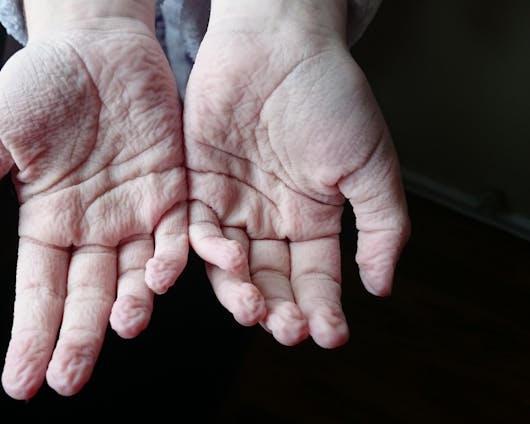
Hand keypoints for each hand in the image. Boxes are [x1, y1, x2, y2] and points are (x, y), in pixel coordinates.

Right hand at [0, 2, 186, 398]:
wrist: (94, 41)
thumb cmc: (39, 83)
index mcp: (46, 223)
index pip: (36, 293)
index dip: (29, 336)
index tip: (20, 380)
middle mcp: (91, 228)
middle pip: (85, 296)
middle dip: (78, 340)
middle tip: (69, 379)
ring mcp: (133, 212)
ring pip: (135, 275)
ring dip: (131, 304)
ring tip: (121, 326)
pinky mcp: (172, 189)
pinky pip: (178, 234)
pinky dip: (174, 257)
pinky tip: (163, 276)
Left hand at [184, 0, 409, 347]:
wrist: (277, 41)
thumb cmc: (328, 92)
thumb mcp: (370, 163)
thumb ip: (381, 225)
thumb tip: (382, 285)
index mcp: (312, 215)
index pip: (315, 276)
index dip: (323, 308)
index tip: (330, 334)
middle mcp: (270, 215)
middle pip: (270, 279)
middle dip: (278, 309)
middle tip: (286, 328)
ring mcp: (231, 201)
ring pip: (229, 265)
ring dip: (239, 292)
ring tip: (253, 308)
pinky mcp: (196, 183)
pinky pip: (193, 229)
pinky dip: (204, 252)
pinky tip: (224, 262)